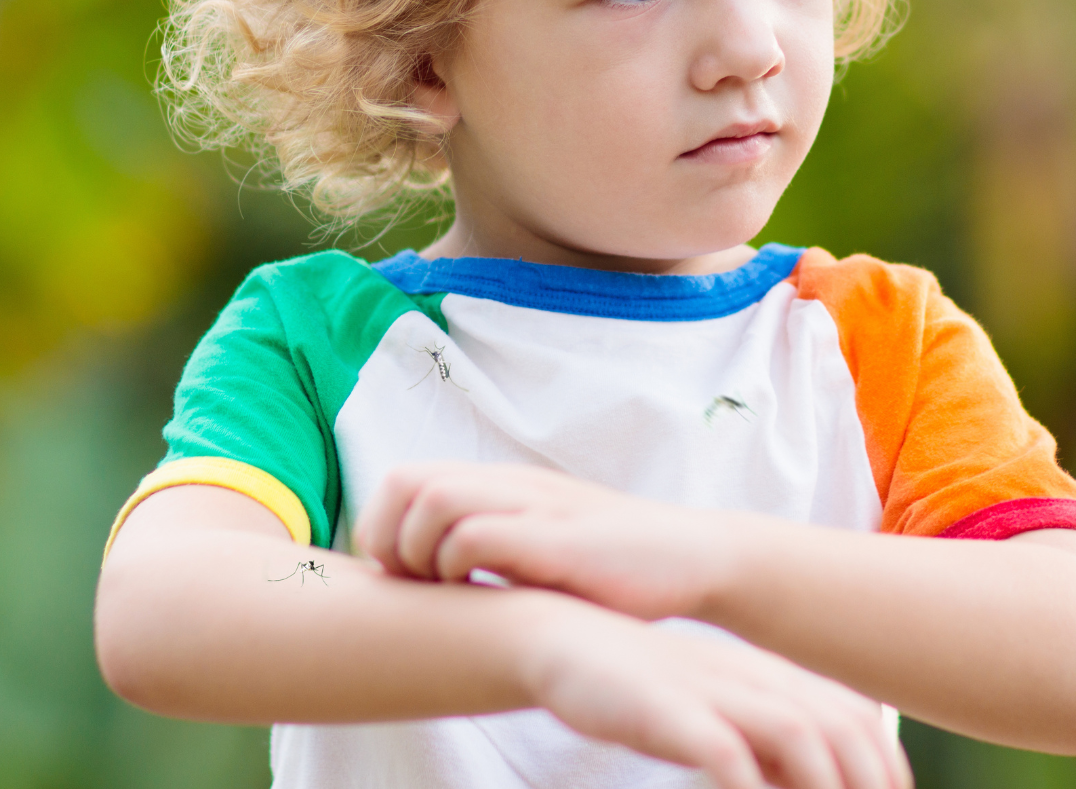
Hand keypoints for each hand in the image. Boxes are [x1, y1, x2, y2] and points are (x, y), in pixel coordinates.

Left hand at [354, 461, 746, 619]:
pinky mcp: (559, 539)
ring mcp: (536, 506)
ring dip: (420, 551)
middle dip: (387, 538)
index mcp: (501, 486)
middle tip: (408, 585)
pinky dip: (460, 565)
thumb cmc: (614, 568)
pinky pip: (480, 535)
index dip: (380, 526)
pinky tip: (480, 596)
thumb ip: (492, 552)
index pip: (404, 479)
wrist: (695, 558)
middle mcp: (511, 485)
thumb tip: (428, 587)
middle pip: (407, 482)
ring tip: (442, 589)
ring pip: (436, 500)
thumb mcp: (541, 551)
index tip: (395, 577)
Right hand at [521, 606, 910, 788]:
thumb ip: (763, 745)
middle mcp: (755, 680)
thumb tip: (805, 780)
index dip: (886, 765)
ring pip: (800, 738)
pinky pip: (727, 756)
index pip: (856, 719)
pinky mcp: (671, 711)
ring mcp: (716, 692)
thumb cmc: (644, 689)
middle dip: (868, 783)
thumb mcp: (715, 713)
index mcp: (772, 679)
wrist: (563, 641)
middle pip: (843, 729)